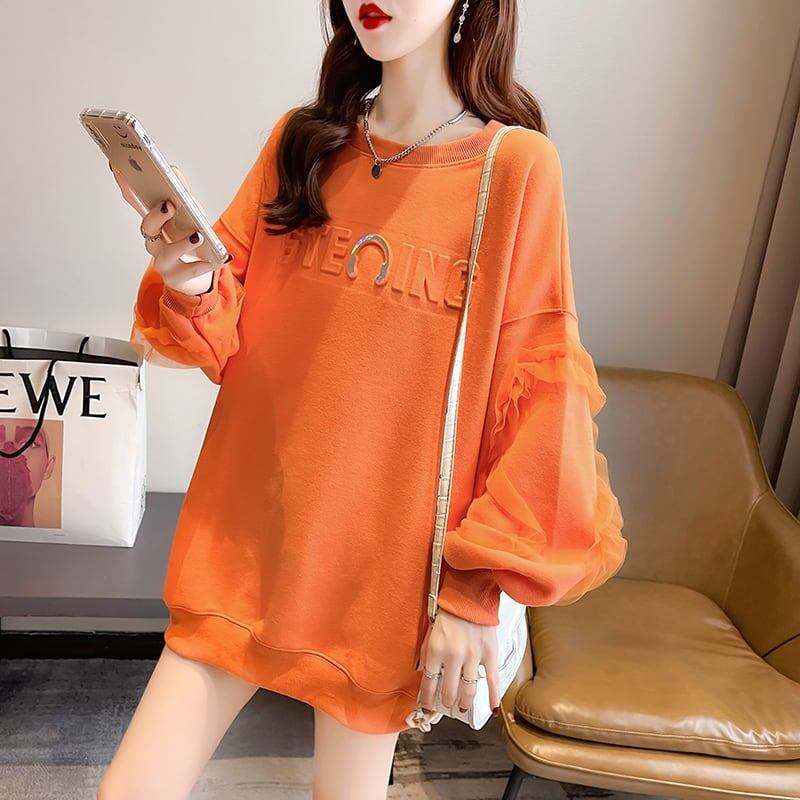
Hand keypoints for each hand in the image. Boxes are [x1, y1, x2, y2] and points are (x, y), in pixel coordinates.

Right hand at [109, 161, 217, 295]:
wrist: (199, 276)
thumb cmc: (192, 240)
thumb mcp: (191, 213)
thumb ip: (182, 193)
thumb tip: (174, 171)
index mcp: (155, 222)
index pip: (136, 203)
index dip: (125, 187)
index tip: (118, 168)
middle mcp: (154, 241)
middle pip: (148, 228)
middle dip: (156, 216)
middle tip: (169, 205)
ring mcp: (163, 261)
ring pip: (167, 253)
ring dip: (182, 244)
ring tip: (197, 236)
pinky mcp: (176, 278)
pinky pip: (188, 272)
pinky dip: (200, 266)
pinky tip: (212, 261)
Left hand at [416, 607, 499, 714]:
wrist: (469, 594)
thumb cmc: (448, 611)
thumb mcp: (429, 632)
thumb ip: (425, 655)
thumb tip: (423, 673)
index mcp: (436, 650)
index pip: (429, 683)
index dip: (427, 699)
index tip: (427, 707)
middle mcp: (454, 656)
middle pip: (449, 692)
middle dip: (447, 702)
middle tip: (447, 704)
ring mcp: (473, 656)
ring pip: (469, 690)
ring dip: (465, 702)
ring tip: (462, 705)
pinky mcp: (489, 653)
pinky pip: (493, 680)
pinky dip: (493, 696)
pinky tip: (493, 707)